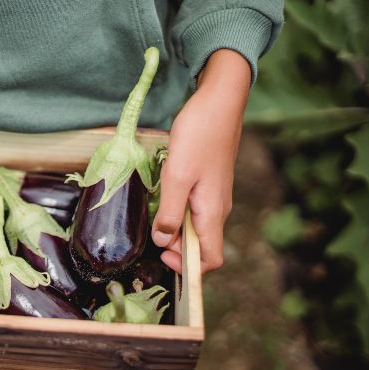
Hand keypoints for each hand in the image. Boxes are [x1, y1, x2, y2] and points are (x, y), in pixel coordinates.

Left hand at [151, 49, 250, 273]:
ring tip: (153, 211)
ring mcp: (213, 196)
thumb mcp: (177, 176)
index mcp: (212, 213)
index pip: (211, 260)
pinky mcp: (207, 183)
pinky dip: (176, 210)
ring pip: (194, 226)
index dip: (188, 267)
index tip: (162, 256)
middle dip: (175, 246)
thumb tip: (163, 241)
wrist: (219, 102)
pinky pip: (192, 208)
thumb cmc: (200, 135)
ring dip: (173, 227)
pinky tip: (161, 196)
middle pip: (199, 245)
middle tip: (150, 232)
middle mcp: (217, 209)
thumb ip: (169, 212)